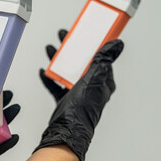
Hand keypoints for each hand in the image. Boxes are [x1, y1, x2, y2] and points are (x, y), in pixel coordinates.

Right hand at [35, 30, 123, 160]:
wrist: (67, 129)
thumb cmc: (83, 108)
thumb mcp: (94, 78)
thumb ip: (103, 60)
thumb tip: (117, 44)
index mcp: (102, 79)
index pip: (97, 56)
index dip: (89, 42)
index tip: (81, 32)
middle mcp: (90, 85)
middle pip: (79, 61)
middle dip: (70, 48)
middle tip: (63, 36)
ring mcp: (77, 92)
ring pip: (66, 71)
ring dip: (58, 60)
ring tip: (50, 49)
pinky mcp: (65, 99)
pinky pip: (56, 85)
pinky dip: (49, 78)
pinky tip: (43, 71)